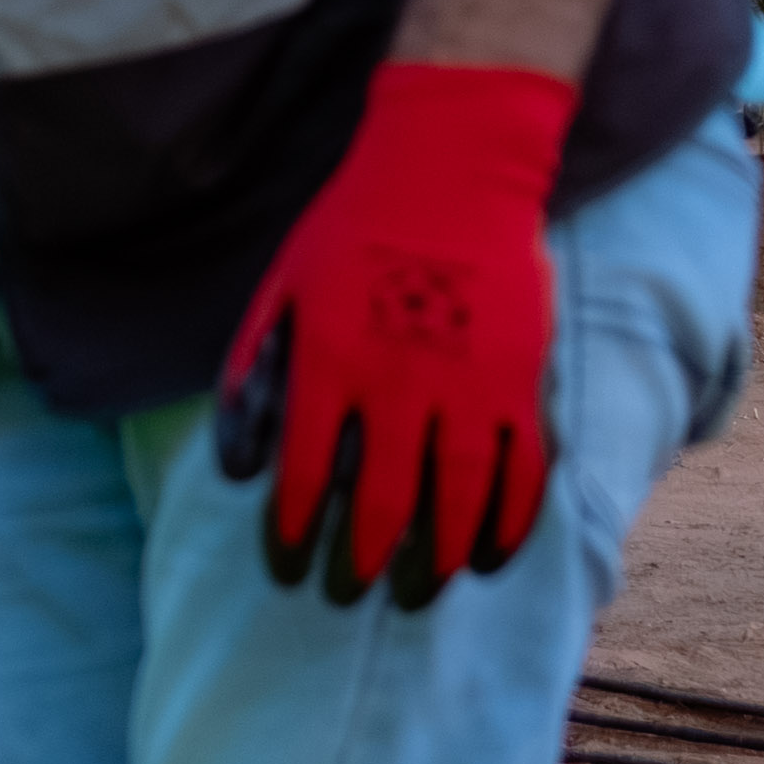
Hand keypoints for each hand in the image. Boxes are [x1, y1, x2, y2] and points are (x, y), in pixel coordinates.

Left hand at [223, 63, 575, 606]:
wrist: (453, 167)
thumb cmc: (353, 227)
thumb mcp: (280, 290)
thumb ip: (254, 375)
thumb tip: (237, 467)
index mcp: (334, 361)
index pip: (310, 469)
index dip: (297, 527)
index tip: (288, 564)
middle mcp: (404, 381)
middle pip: (387, 498)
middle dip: (365, 558)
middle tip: (350, 596)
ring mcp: (474, 382)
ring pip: (460, 494)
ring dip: (438, 554)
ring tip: (418, 594)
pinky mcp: (525, 376)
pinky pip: (526, 466)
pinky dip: (511, 519)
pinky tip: (490, 556)